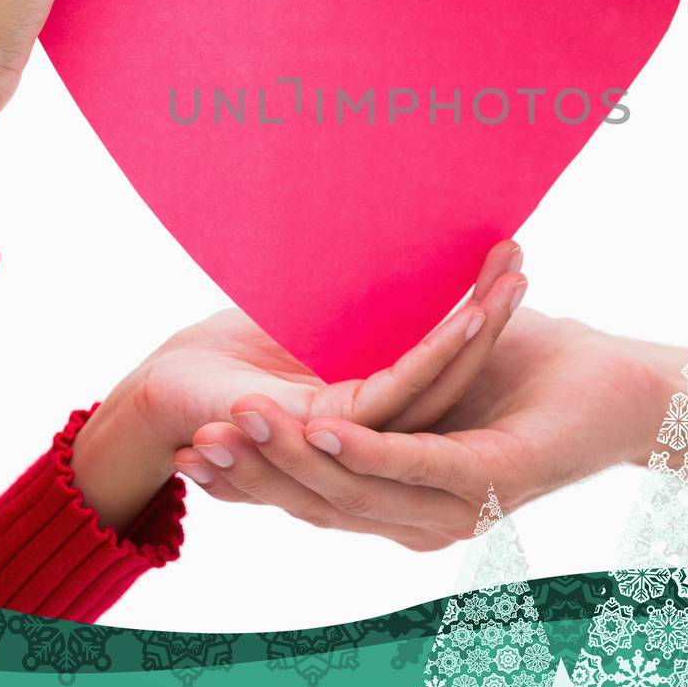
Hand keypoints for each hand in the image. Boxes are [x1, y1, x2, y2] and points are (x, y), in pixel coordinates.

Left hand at [70, 240, 527, 544]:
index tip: (514, 264)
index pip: (447, 366)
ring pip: (441, 386)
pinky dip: (440, 351)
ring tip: (515, 278)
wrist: (162, 393)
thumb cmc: (223, 362)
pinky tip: (473, 313)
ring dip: (479, 328)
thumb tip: (388, 248)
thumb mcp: (300, 325)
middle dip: (495, 314)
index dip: (482, 318)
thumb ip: (350, 314)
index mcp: (371, 407)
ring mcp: (357, 438)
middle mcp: (373, 432)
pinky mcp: (332, 430)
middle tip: (525, 260)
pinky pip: (398, 394)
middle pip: (457, 379)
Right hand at [184, 307, 676, 549]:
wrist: (619, 389)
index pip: (304, 494)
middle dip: (250, 474)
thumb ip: (370, 371)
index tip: (183, 451)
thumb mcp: (424, 369)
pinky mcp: (490, 480)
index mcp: (398, 495)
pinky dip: (368, 452)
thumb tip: (303, 352)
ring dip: (293, 460)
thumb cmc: (524, 367)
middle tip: (190, 445)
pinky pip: (417, 467)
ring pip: (354, 490)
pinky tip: (325, 429)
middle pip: (315, 501)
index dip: (245, 478)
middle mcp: (419, 514)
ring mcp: (455, 505)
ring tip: (238, 426)